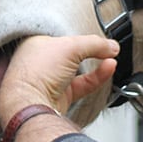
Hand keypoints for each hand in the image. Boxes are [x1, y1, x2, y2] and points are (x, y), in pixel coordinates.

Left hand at [0, 35, 118, 123]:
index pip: (61, 35)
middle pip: (70, 53)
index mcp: (35, 44)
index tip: (97, 36)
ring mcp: (49, 80)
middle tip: (106, 48)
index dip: (79, 35)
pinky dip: (97, 77)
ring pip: (77, 70)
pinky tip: (108, 68)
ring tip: (111, 57)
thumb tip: (111, 46)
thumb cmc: (36, 74)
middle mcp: (40, 62)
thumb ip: (95, 44)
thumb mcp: (71, 47)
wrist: (31, 106)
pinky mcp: (59, 97)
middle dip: (90, 51)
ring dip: (96, 64)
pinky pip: (82, 84)